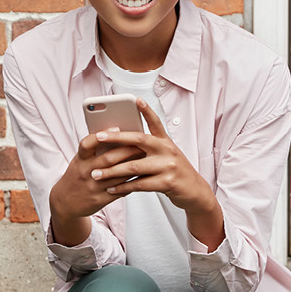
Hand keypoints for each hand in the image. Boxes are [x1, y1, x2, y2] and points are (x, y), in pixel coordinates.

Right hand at [46, 125, 146, 243]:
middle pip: (108, 158)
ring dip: (134, 166)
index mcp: (80, 160)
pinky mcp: (100, 199)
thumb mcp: (79, 161)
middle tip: (143, 143)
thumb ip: (94, 151)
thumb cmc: (77, 175)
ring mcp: (93, 187)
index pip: (87, 144)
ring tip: (147, 158)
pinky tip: (141, 176)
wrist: (65, 202)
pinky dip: (132, 182)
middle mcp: (85, 172)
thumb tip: (117, 136)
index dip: (101, 135)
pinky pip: (120, 190)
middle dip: (127, 150)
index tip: (116, 128)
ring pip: (118, 175)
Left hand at [91, 100, 225, 249]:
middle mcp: (167, 150)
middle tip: (98, 137)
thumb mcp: (166, 155)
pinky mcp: (167, 182)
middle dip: (116, 138)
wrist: (194, 191)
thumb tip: (123, 143)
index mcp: (166, 142)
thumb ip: (149, 148)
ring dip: (112, 171)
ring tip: (96, 173)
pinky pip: (138, 184)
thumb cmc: (175, 172)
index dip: (146, 110)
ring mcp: (168, 166)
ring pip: (133, 166)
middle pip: (139, 140)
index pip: (155, 122)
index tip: (136, 100)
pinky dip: (122, 187)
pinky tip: (111, 189)